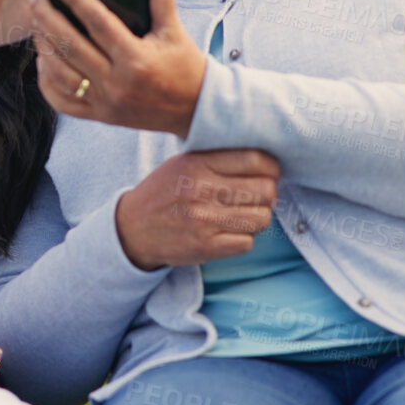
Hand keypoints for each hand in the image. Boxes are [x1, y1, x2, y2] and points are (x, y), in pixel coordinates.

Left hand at [29, 0, 206, 135]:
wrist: (196, 110)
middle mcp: (117, 82)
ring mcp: (105, 102)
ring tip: (35, 22)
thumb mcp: (174, 27)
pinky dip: (48, 81)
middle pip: (70, 45)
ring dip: (43, 46)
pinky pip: (63, 101)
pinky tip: (43, 60)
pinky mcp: (99, 115)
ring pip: (60, 73)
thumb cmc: (185, 65)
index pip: (97, 21)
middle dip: (46, 16)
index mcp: (136, 58)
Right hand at [114, 148, 281, 270]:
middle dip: (268, 195)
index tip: (270, 174)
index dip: (272, 168)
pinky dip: (243, 238)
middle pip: (265, 190)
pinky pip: (247, 242)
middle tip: (259, 197)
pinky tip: (230, 232)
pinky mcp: (205, 246)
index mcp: (197, 164)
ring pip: (261, 218)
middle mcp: (202, 190)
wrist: (132, 229)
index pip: (256, 160)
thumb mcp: (183, 163)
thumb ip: (217, 157)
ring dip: (258, 218)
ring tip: (244, 215)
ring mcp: (204, 220)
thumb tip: (265, 160)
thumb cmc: (163, 192)